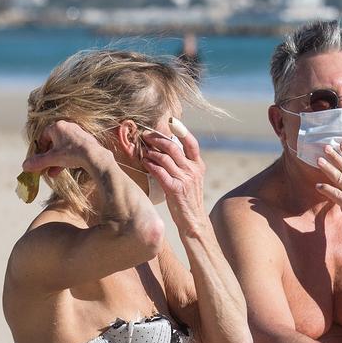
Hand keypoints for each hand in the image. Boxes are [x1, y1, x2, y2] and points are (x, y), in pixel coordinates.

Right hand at [22, 120, 109, 176]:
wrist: (94, 156)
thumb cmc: (71, 154)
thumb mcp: (52, 159)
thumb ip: (38, 162)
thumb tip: (24, 166)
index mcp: (58, 126)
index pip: (44, 136)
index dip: (40, 149)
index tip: (38, 159)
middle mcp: (68, 127)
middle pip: (54, 143)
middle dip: (48, 158)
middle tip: (44, 168)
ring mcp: (78, 133)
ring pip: (63, 148)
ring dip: (57, 160)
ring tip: (52, 173)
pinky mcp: (87, 141)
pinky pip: (73, 149)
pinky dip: (67, 158)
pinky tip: (65, 169)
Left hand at [141, 117, 207, 232]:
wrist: (194, 221)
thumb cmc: (189, 199)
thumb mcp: (191, 179)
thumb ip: (183, 165)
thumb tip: (168, 149)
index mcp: (198, 165)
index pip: (191, 142)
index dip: (181, 130)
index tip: (170, 121)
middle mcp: (193, 170)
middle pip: (173, 147)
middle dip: (157, 138)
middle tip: (145, 135)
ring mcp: (185, 180)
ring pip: (165, 158)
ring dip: (151, 152)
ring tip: (142, 150)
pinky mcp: (175, 189)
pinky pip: (160, 172)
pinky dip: (150, 165)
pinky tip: (144, 162)